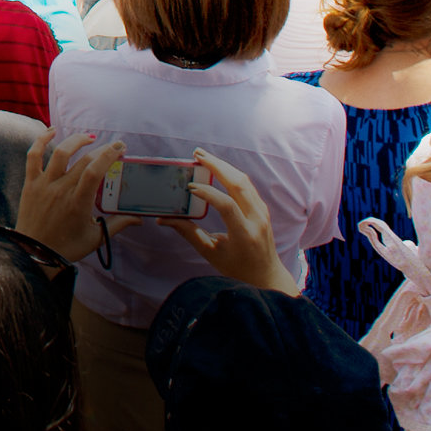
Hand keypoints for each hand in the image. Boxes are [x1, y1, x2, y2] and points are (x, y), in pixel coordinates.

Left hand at [16, 131, 121, 260]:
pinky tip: (52, 131)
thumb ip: (118, 224)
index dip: (109, 155)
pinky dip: (41, 140)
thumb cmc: (67, 247)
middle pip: (83, 160)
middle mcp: (61, 190)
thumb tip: (139, 219)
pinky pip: (33, 156)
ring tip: (89, 137)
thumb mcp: (96, 238)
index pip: (95, 171)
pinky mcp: (30, 183)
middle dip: (101, 149)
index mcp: (79, 203)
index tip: (120, 148)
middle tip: (113, 146)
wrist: (35, 253)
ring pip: (60, 153)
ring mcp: (44, 184)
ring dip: (76, 140)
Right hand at [162, 150, 299, 295]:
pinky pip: (248, 185)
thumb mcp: (210, 254)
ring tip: (203, 157)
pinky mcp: (262, 209)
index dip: (208, 194)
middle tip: (196, 155)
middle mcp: (257, 220)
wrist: (266, 275)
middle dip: (217, 166)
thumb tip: (164, 219)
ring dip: (224, 166)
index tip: (190, 187)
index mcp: (244, 234)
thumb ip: (189, 233)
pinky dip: (231, 174)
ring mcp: (262, 213)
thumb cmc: (236, 268)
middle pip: (239, 184)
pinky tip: (218, 168)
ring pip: (244, 181)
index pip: (227, 206)